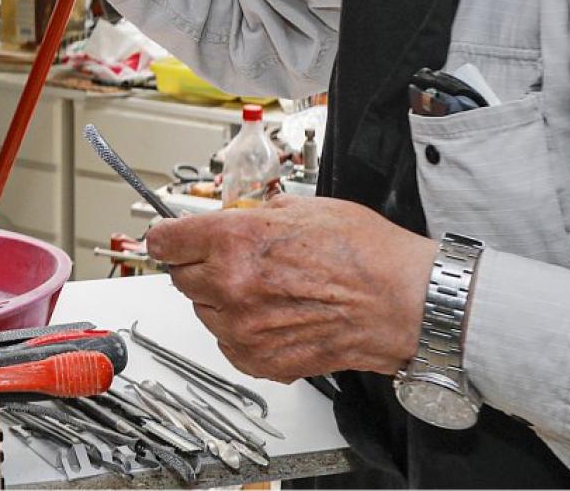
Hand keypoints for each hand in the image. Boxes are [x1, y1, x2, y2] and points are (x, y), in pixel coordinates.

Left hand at [144, 194, 435, 382]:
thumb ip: (254, 215)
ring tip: (268, 290)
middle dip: (202, 266)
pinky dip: (242, 331)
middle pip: (181, 277)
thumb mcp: (302, 208)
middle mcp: (231, 285)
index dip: (168, 237)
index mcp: (235, 240)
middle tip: (235, 261)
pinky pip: (228, 343)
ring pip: (204, 311)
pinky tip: (275, 316)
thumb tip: (232, 218)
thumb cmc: (366, 254)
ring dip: (222, 300)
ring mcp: (243, 328)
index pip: (165, 241)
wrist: (404, 303)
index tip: (170, 239)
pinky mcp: (260, 361)